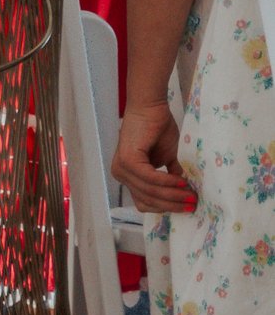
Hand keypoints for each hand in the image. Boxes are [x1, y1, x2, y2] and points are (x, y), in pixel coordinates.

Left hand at [115, 97, 195, 215]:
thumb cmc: (157, 129)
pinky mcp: (127, 160)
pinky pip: (149, 178)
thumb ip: (171, 178)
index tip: (188, 206)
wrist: (151, 107)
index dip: (167, 207)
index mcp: (129, 177)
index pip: (146, 202)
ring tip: (191, 194)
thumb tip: (185, 197)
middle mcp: (121, 175)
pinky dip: (166, 182)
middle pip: (148, 200)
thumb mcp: (168, 159)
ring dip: (173, 195)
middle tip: (194, 204)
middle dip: (173, 204)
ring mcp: (121, 168)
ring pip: (149, 191)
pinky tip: (181, 182)